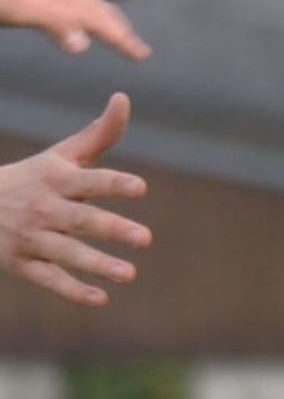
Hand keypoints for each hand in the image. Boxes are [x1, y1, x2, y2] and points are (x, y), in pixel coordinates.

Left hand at [0, 0, 149, 59]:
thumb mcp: (11, 4)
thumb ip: (48, 20)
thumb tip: (81, 43)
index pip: (86, 15)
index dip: (116, 35)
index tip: (142, 55)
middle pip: (82, 4)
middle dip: (114, 26)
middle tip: (139, 51)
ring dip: (96, 14)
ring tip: (114, 31)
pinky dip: (70, 4)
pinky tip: (67, 11)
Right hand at [0, 95, 151, 306]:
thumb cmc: (33, 178)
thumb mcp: (61, 155)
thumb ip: (98, 134)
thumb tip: (124, 98)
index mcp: (57, 179)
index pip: (89, 181)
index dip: (113, 183)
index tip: (140, 188)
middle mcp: (44, 207)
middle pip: (81, 219)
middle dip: (112, 229)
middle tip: (145, 239)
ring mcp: (32, 237)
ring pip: (67, 252)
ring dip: (97, 264)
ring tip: (130, 274)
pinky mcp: (22, 263)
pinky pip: (49, 278)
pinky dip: (73, 291)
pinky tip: (101, 299)